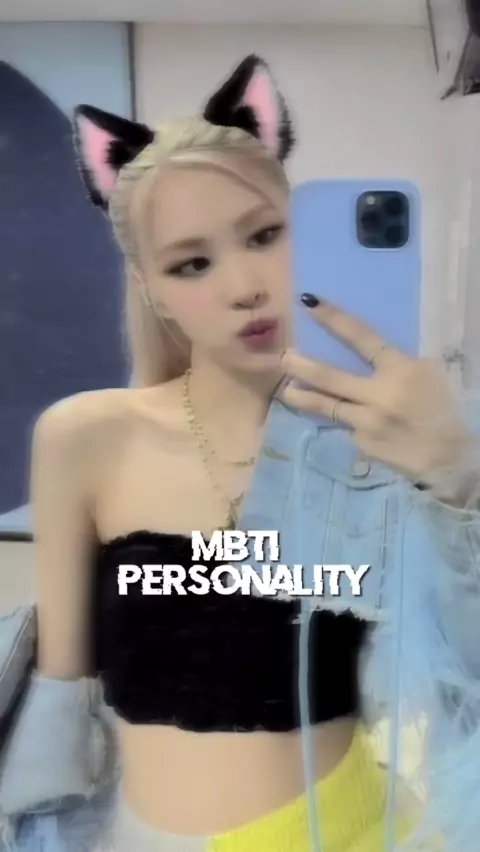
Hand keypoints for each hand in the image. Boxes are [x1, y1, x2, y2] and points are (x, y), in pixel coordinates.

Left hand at [281, 297, 473, 487]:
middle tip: (284, 357)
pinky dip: (347, 423)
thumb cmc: (443, 411)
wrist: (450, 459)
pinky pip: (347, 428)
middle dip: (302, 366)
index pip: (362, 338)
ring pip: (326, 407)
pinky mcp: (362, 444)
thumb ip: (397, 365)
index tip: (309, 304)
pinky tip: (356, 425)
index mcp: (401, 370)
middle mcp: (379, 395)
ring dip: (302, 398)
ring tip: (287, 392)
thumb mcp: (428, 376)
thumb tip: (369, 356)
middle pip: (331, 377)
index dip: (334, 319)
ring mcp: (367, 422)